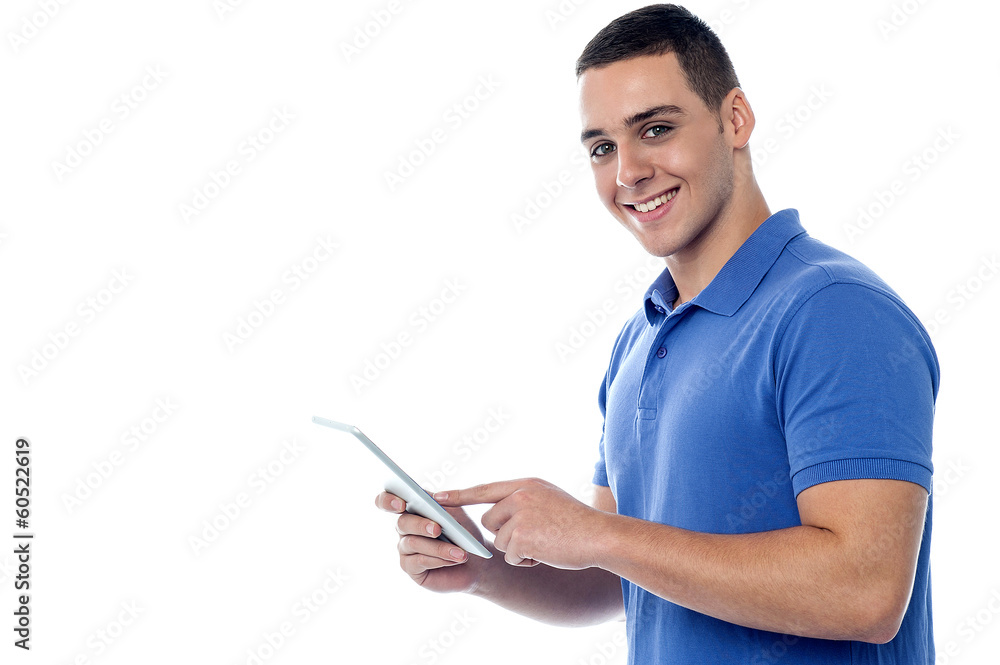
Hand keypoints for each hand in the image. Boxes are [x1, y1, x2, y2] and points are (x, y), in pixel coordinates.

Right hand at [374, 491, 490, 593]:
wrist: (476, 562)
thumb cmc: (464, 534)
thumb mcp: (456, 515)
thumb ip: (442, 505)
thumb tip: (433, 498)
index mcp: (412, 508)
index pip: (387, 500)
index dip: (388, 500)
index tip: (401, 504)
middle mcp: (404, 527)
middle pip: (402, 522)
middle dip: (420, 525)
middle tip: (437, 529)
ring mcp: (404, 548)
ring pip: (413, 543)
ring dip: (439, 547)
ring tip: (460, 552)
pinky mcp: (409, 567)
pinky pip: (419, 561)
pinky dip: (439, 559)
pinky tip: (454, 559)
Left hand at [435, 478, 607, 568]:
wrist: (600, 536)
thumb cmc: (578, 523)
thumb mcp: (549, 499)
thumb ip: (523, 500)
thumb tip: (497, 512)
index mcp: (525, 485)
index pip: (484, 489)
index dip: (459, 494)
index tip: (435, 497)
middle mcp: (520, 496)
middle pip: (489, 520)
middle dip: (504, 535)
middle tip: (533, 537)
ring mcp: (520, 516)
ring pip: (499, 541)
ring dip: (517, 550)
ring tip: (544, 544)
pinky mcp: (522, 537)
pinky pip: (510, 556)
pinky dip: (526, 561)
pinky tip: (545, 554)